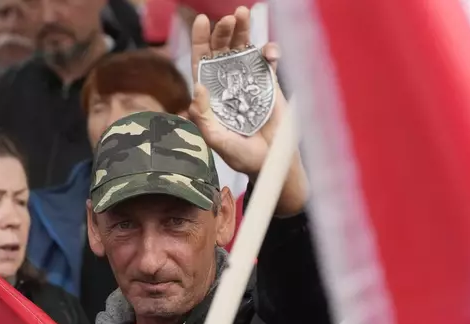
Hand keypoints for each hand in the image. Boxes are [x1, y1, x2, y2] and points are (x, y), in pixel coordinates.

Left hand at [189, 6, 307, 215]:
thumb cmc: (242, 156)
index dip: (200, 41)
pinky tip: (270, 52)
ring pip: (244, 49)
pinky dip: (270, 52)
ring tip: (243, 14)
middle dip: (223, 32)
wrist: (271, 162)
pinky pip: (268, 61)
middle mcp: (228, 83)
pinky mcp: (269, 84)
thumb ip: (205, 119)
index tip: (200, 21)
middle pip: (222, 50)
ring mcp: (249, 81)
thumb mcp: (218, 141)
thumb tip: (197, 89)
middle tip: (228, 18)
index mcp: (212, 94)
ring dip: (244, 31)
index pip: (202, 63)